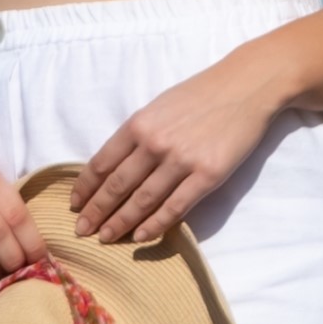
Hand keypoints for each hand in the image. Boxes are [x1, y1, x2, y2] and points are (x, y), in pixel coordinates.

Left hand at [72, 60, 294, 248]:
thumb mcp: (160, 106)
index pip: (101, 163)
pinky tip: (140, 236)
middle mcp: (155, 143)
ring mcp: (182, 160)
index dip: (85, 188)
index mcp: (139, 124)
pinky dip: (155, 224)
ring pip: (142, 201)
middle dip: (96, 212)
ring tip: (105, 238)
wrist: (247, 85)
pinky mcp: (208, 175)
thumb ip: (138, 133)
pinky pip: (175, 207)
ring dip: (120, 223)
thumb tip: (115, 165)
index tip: (75, 205)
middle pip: (117, 186)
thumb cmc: (202, 94)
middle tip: (82, 231)